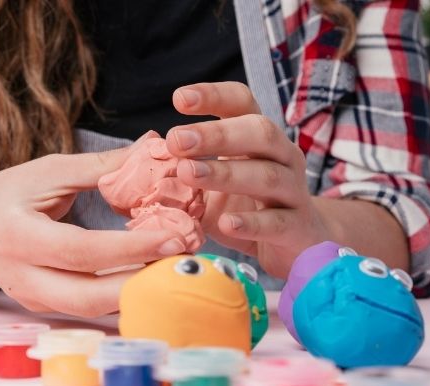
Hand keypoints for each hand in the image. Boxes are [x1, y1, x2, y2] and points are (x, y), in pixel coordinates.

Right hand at [0, 133, 184, 315]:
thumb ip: (99, 167)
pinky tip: (151, 276)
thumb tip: (153, 149)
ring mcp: (34, 300)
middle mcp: (23, 277)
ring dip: (138, 293)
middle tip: (184, 260)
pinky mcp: (45, 310)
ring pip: (93, 310)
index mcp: (19, 236)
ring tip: (176, 267)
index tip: (174, 237)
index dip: (131, 248)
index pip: (82, 251)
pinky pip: (90, 309)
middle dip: (142, 282)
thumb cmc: (5, 197)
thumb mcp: (46, 172)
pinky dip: (123, 295)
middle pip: (89, 297)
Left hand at [165, 82, 334, 278]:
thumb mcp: (214, 186)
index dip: (214, 96)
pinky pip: (276, 222)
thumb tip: (130, 169)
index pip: (242, 103)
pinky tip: (226, 224)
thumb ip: (183, 173)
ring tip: (188, 174)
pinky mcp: (297, 228)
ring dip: (226, 173)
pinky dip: (251, 223)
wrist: (298, 245)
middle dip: (215, 134)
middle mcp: (282, 157)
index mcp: (260, 139)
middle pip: (258, 132)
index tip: (179, 99)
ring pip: (267, 175)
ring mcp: (294, 192)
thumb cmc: (249, 208)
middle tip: (175, 139)